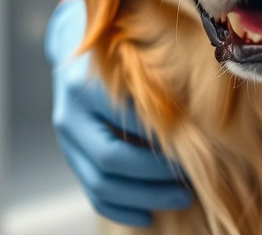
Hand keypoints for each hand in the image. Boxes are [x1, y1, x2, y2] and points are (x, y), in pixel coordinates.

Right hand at [47, 0, 192, 225]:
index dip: (159, 143)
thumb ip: (155, 87)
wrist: (81, 46)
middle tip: (188, 185)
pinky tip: (147, 214)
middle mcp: (70, 116)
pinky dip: (120, 208)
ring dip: (142, 198)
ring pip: (100, 183)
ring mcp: (67, 140)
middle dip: (153, 178)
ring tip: (179, 198)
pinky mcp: (72, 157)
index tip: (192, 151)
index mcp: (86, 87)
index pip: (124, 123)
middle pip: (109, 160)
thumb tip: (195, 123)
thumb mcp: (136, 59)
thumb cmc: (120, 51)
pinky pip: (92, 193)